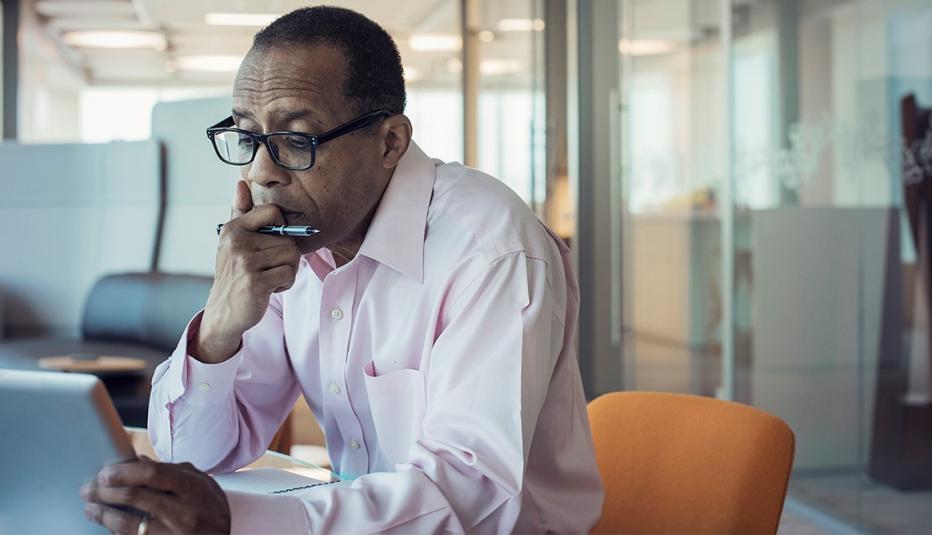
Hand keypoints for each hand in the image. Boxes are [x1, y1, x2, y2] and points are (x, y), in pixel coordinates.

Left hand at [80, 456, 230, 534]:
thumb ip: (171, 471)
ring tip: (91, 508)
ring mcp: (174, 533)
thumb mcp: (200, 483)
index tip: (105, 473)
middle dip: (105, 491)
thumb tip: (137, 460)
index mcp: (192, 487)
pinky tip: (108, 525)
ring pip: (128, 524)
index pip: (153, 473)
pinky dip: (115, 531)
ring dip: (103, 514)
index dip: (124, 472)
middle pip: (135, 496)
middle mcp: (184, 511)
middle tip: (89, 489)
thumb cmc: (211, 508)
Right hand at [197, 180, 300, 362]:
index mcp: (234, 228)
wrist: (223, 312)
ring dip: (287, 271)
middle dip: (286, 257)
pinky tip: (269, 288)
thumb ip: (240, 212)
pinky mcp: (256, 282)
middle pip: (288, 239)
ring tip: (269, 278)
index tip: (271, 244)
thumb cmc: (234, 274)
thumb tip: (241, 182)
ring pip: (291, 256)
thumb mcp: (232, 241)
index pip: (273, 211)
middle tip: (268, 269)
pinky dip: (285, 283)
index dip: (281, 228)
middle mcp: (238, 242)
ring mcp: (246, 261)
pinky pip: (289, 274)